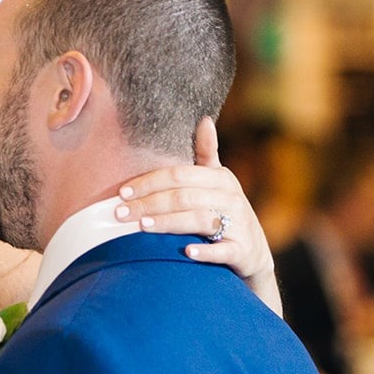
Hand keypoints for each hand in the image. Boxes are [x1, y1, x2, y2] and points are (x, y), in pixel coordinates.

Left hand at [116, 118, 281, 315]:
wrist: (253, 254)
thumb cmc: (226, 212)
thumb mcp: (218, 182)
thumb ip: (207, 154)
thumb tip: (204, 120)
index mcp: (220, 178)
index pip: (179, 175)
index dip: (149, 182)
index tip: (122, 191)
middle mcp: (231, 198)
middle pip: (184, 197)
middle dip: (149, 204)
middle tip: (121, 213)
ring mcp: (239, 225)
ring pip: (199, 220)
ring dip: (169, 222)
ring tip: (142, 226)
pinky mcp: (243, 251)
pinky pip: (223, 250)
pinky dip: (205, 251)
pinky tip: (186, 251)